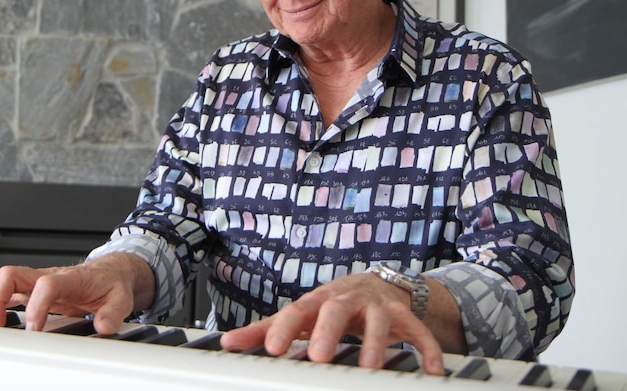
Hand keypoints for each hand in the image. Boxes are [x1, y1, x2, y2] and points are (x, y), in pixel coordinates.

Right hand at [0, 253, 154, 333]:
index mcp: (70, 278)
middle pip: (13, 275)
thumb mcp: (121, 298)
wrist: (112, 271)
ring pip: (3, 279)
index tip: (32, 328)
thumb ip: (114, 312)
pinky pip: (5, 289)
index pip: (47, 284)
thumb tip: (104, 326)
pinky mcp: (32, 288)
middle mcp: (49, 276)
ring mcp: (37, 281)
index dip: (36, 305)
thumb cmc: (112, 283)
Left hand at [219, 272, 445, 374]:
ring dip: (375, 342)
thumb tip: (227, 342)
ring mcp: (376, 306)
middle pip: (336, 308)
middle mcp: (346, 299)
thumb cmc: (330, 306)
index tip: (274, 349)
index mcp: (317, 301)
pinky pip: (418, 330)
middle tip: (319, 356)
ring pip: (377, 318)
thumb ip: (266, 330)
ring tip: (370, 367)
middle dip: (328, 331)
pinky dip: (426, 348)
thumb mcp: (300, 316)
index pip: (298, 311)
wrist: (376, 286)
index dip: (285, 328)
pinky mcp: (403, 315)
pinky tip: (429, 370)